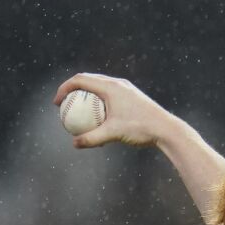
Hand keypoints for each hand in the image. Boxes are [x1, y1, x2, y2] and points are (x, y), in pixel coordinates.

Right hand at [53, 73, 178, 148]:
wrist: (167, 129)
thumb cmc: (140, 129)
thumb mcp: (113, 134)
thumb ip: (92, 138)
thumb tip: (74, 143)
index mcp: (110, 86)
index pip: (79, 80)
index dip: (63, 89)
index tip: (57, 104)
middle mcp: (118, 83)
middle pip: (88, 80)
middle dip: (72, 89)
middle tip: (63, 104)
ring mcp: (126, 89)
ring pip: (99, 86)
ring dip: (86, 95)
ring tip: (78, 111)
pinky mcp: (132, 96)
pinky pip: (110, 95)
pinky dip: (99, 102)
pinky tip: (98, 119)